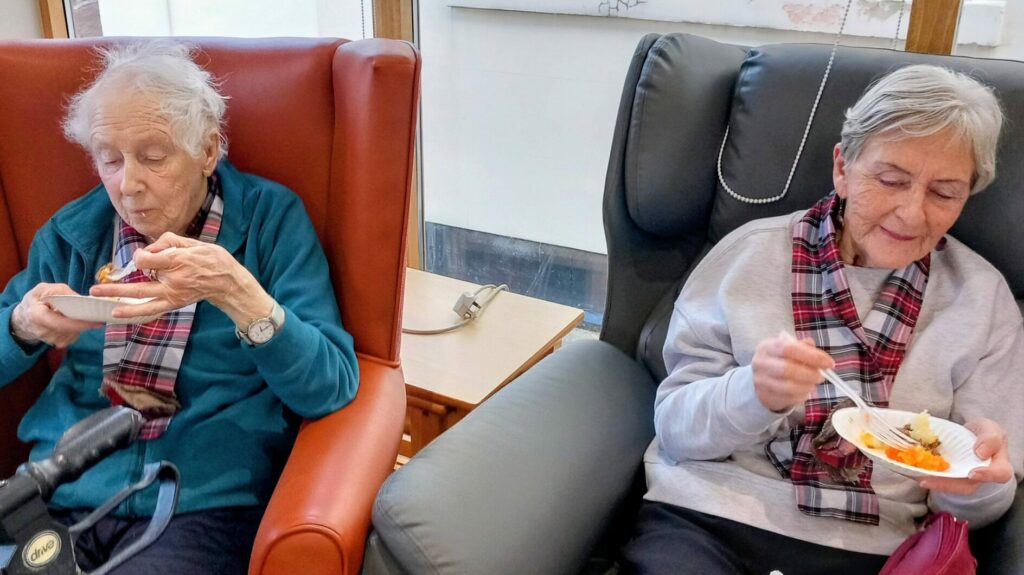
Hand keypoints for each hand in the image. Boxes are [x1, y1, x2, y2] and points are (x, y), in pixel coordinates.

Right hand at [11, 283, 103, 346]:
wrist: (25, 316)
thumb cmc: (37, 300)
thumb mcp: (45, 289)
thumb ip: (62, 292)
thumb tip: (81, 299)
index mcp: (37, 315)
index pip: (60, 323)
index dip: (78, 323)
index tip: (95, 321)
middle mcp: (42, 331)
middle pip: (70, 330)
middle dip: (84, 322)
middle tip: (96, 314)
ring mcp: (50, 339)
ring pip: (74, 333)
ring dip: (80, 324)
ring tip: (76, 314)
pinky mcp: (57, 343)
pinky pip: (73, 336)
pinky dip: (77, 328)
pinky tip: (71, 321)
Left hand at [89, 232, 273, 326]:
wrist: (227, 282)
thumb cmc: (212, 259)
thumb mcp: (195, 242)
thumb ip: (169, 241)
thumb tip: (150, 248)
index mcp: (179, 261)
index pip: (147, 259)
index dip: (142, 255)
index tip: (148, 254)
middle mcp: (174, 279)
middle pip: (139, 282)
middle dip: (115, 286)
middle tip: (95, 288)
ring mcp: (173, 294)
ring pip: (141, 297)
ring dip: (118, 299)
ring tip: (98, 297)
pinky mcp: (174, 303)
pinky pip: (151, 309)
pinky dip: (134, 312)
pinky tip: (118, 313)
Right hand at [751, 332, 834, 411]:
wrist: (761, 378)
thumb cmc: (780, 360)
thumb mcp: (788, 348)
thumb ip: (802, 347)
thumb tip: (814, 348)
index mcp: (767, 346)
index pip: (789, 348)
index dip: (812, 356)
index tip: (829, 363)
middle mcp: (760, 363)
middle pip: (787, 369)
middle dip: (809, 374)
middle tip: (821, 376)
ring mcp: (761, 381)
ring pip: (788, 387)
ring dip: (807, 386)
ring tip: (813, 384)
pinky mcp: (765, 396)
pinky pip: (788, 399)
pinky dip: (802, 396)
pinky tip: (805, 391)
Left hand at [918, 418, 1013, 494]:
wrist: (969, 436)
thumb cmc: (982, 433)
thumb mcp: (989, 428)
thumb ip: (990, 437)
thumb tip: (981, 452)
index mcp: (998, 465)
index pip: (999, 474)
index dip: (987, 475)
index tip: (972, 474)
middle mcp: (980, 477)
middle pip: (967, 487)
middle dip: (946, 485)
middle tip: (927, 480)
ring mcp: (963, 480)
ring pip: (949, 486)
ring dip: (932, 482)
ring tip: (917, 477)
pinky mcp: (948, 478)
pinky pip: (937, 480)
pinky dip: (924, 475)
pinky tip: (911, 471)